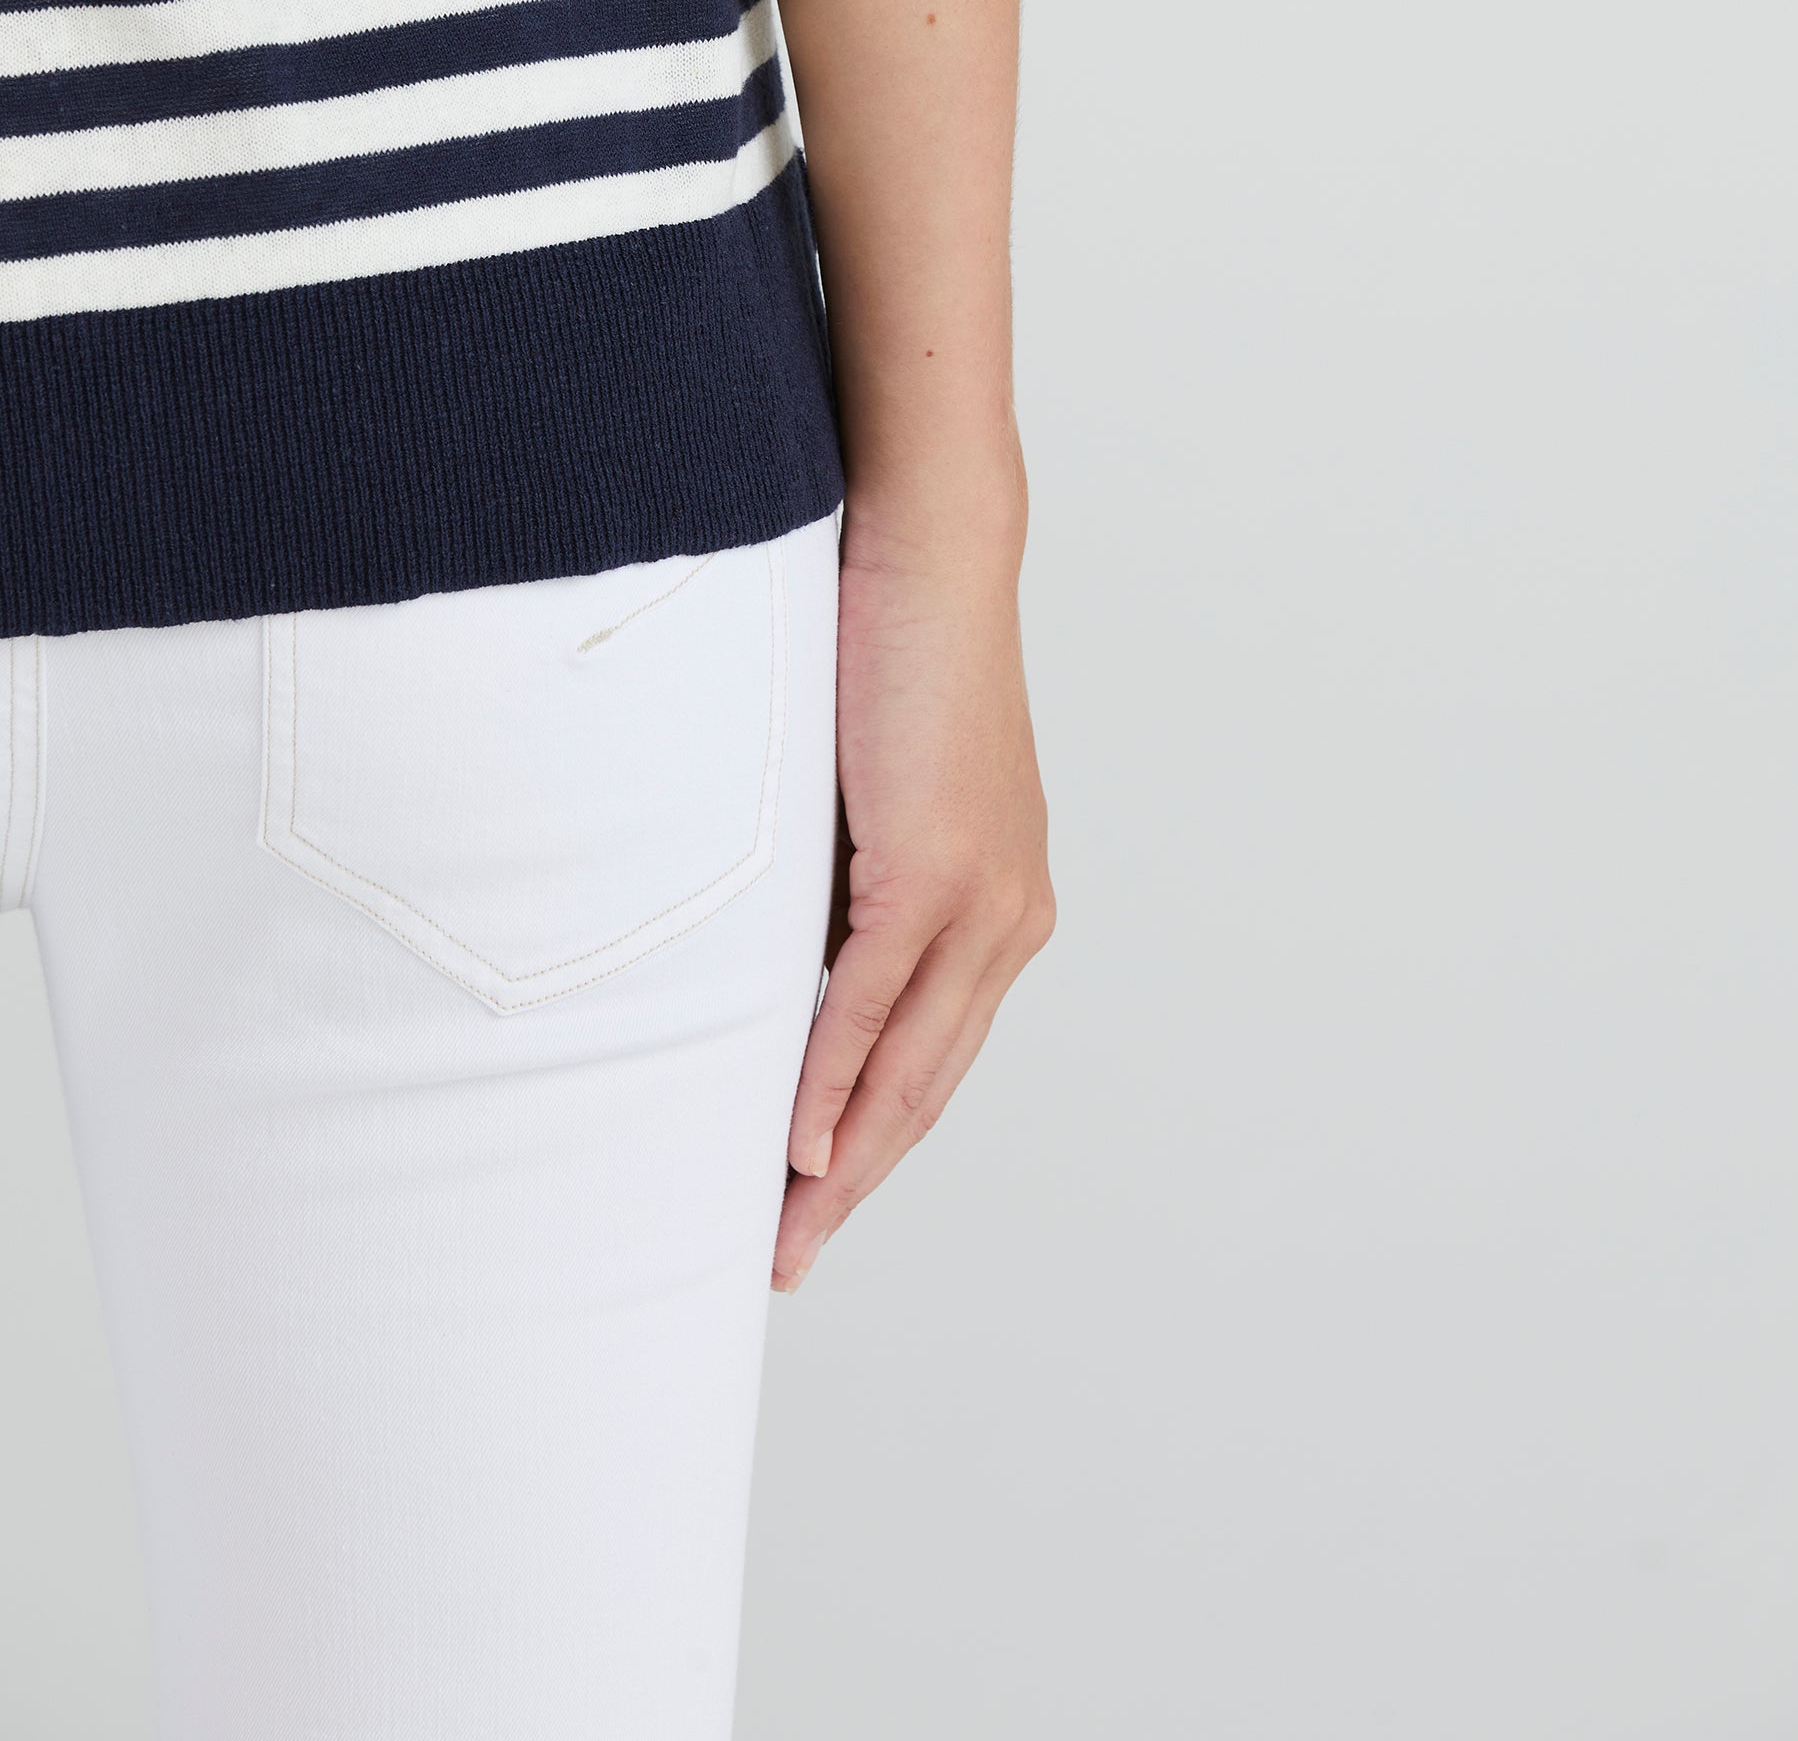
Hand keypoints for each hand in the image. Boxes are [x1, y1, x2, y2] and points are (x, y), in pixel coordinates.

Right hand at [772, 494, 1054, 1290]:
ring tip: (784, 1234)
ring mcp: (980, 899)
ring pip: (907, 1067)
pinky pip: (870, 1003)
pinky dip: (829, 1080)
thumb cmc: (888, 656)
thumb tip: (771, 965)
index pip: (935, 1056)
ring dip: (841, 1161)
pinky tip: (794, 1146)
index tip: (815, 1207)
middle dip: (857, 1183)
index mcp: (1000, 906)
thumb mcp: (862, 800)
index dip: (877, 1140)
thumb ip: (839, 890)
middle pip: (927, 1088)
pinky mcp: (932, 871)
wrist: (930, 554)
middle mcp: (1008, 917)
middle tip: (788, 1260)